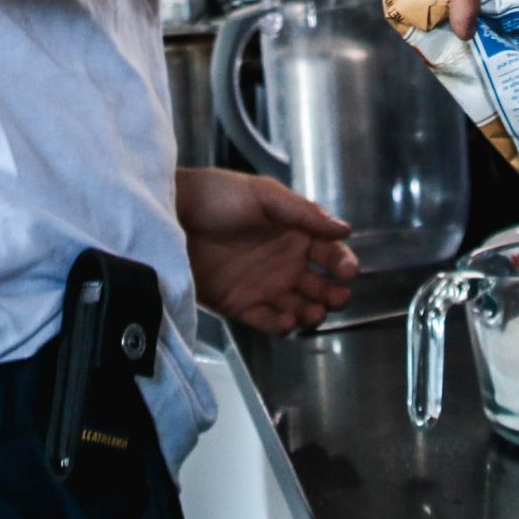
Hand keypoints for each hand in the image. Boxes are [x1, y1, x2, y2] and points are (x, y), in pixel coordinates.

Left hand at [176, 168, 360, 335]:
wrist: (171, 215)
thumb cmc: (215, 195)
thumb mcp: (263, 194)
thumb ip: (303, 212)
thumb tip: (343, 228)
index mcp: (293, 232)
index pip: (329, 252)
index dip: (342, 262)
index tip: (347, 270)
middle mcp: (283, 261)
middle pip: (320, 285)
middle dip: (333, 294)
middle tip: (336, 297)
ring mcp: (264, 285)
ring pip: (299, 307)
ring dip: (311, 312)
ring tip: (312, 312)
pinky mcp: (241, 304)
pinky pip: (268, 321)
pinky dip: (281, 325)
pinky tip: (287, 320)